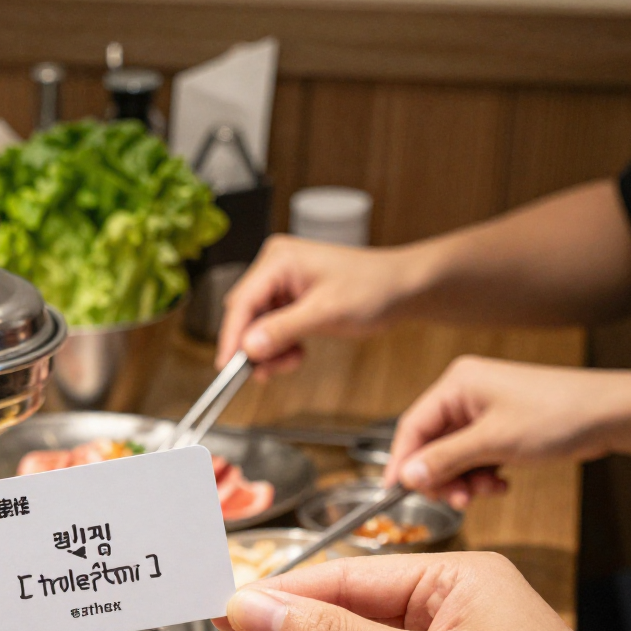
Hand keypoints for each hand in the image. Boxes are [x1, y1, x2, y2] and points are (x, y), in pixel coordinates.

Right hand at [216, 235, 423, 374]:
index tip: (227, 366)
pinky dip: (280, 345)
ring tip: (294, 359)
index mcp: (279, 259)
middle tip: (270, 370)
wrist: (403, 288)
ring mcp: (282, 282)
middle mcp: (275, 266)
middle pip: (245, 315)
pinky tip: (297, 351)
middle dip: (256, 346)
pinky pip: (271, 328)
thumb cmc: (374, 288)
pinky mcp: (290, 297)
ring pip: (256, 326)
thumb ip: (283, 330)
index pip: (242, 302)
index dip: (232, 337)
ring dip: (270, 349)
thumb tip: (248, 347)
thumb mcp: (326, 312)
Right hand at [385, 358, 630, 506]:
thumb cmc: (558, 414)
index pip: (411, 426)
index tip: (395, 493)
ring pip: (453, 454)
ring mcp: (484, 409)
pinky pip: (474, 455)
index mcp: (457, 384)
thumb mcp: (493, 442)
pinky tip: (499, 483)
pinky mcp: (500, 425)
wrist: (613, 413)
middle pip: (431, 444)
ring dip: (464, 479)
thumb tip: (406, 476)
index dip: (401, 462)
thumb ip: (444, 460)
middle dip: (442, 476)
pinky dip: (481, 474)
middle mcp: (466, 393)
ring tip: (485, 492)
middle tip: (457, 500)